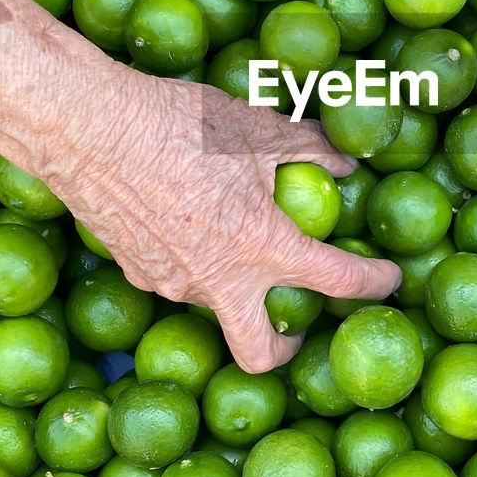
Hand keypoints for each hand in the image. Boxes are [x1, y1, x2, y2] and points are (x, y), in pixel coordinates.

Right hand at [41, 66, 401, 372]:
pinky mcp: (134, 271)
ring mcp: (169, 283)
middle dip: (286, 348)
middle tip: (298, 322)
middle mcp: (217, 281)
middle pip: (259, 353)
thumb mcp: (257, 127)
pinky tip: (187, 217)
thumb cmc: (177, 122)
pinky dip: (193, 259)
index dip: (375, 282)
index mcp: (260, 247)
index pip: (336, 281)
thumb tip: (347, 161)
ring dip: (234, 284)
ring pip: (214, 304)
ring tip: (233, 233)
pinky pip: (175, 277)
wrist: (87, 127)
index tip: (390, 278)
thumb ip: (311, 148)